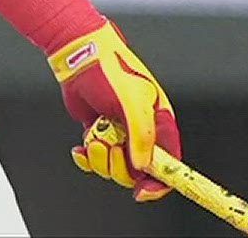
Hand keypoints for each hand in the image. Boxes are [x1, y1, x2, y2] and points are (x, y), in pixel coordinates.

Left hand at [49, 19, 180, 201]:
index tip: (141, 191)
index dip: (159, 183)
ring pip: (113, 167)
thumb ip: (142, 136)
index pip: (169, 164)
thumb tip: (142, 166)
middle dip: (119, 166)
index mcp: (159, 124)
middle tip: (107, 145)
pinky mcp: (98, 132)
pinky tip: (79, 149)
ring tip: (94, 136)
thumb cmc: (110, 72)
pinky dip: (86, 158)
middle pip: (137, 171)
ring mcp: (119, 133)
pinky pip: (95, 159)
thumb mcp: (133, 104)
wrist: (78, 57)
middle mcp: (141, 132)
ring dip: (100, 158)